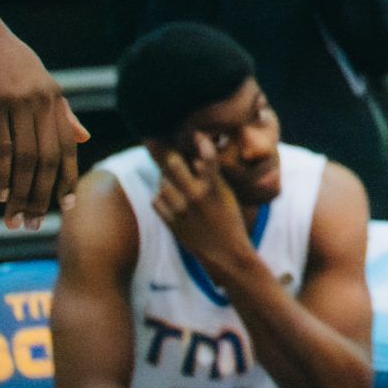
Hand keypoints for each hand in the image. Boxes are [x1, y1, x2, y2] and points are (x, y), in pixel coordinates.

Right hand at [0, 0, 88, 227]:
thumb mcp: (36, 80)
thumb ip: (61, 111)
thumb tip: (84, 135)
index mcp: (55, 97)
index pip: (68, 146)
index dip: (68, 178)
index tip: (67, 207)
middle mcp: (43, 101)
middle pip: (50, 159)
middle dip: (43, 196)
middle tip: (33, 224)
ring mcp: (19, 102)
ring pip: (27, 159)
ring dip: (22, 194)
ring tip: (14, 219)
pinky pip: (1, 147)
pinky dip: (2, 175)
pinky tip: (0, 195)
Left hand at [152, 140, 254, 278]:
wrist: (226, 254)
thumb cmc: (229, 221)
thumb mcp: (227, 195)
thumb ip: (212, 176)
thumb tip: (198, 157)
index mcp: (214, 188)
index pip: (206, 157)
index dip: (200, 141)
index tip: (195, 132)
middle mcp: (196, 197)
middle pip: (173, 164)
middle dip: (171, 153)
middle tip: (166, 145)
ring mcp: (182, 210)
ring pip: (162, 183)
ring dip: (166, 178)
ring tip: (172, 177)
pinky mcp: (172, 223)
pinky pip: (157, 201)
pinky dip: (161, 195)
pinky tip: (170, 195)